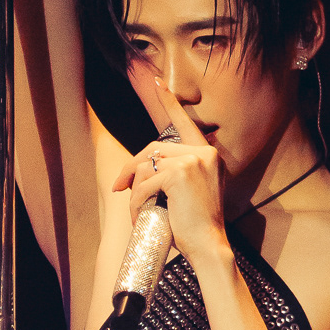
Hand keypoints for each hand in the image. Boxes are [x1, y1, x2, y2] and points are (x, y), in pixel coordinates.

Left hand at [114, 87, 231, 268]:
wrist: (209, 247)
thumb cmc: (197, 226)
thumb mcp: (191, 192)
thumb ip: (176, 173)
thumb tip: (144, 166)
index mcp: (209, 155)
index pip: (185, 123)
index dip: (169, 102)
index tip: (158, 83)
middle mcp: (204, 153)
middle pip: (155, 148)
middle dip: (132, 167)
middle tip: (119, 186)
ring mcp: (193, 161)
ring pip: (147, 166)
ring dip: (133, 189)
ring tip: (135, 209)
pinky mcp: (180, 174)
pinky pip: (146, 183)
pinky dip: (136, 201)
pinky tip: (139, 216)